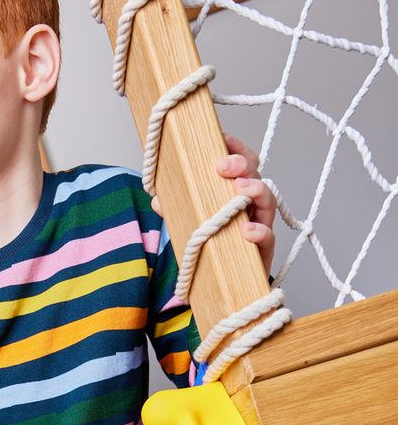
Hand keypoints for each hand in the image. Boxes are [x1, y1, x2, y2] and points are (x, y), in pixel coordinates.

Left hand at [150, 134, 275, 278]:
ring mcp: (260, 226)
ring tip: (239, 189)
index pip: (242, 163)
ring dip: (255, 190)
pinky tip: (246, 230)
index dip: (235, 148)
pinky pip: (267, 238)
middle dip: (241, 165)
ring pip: (267, 201)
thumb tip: (156, 200)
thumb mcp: (190, 225)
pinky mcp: (263, 251)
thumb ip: (176, 211)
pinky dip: (258, 232)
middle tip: (222, 165)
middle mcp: (251, 206)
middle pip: (255, 176)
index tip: (221, 137)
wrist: (225, 286)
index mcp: (235, 194)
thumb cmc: (213, 247)